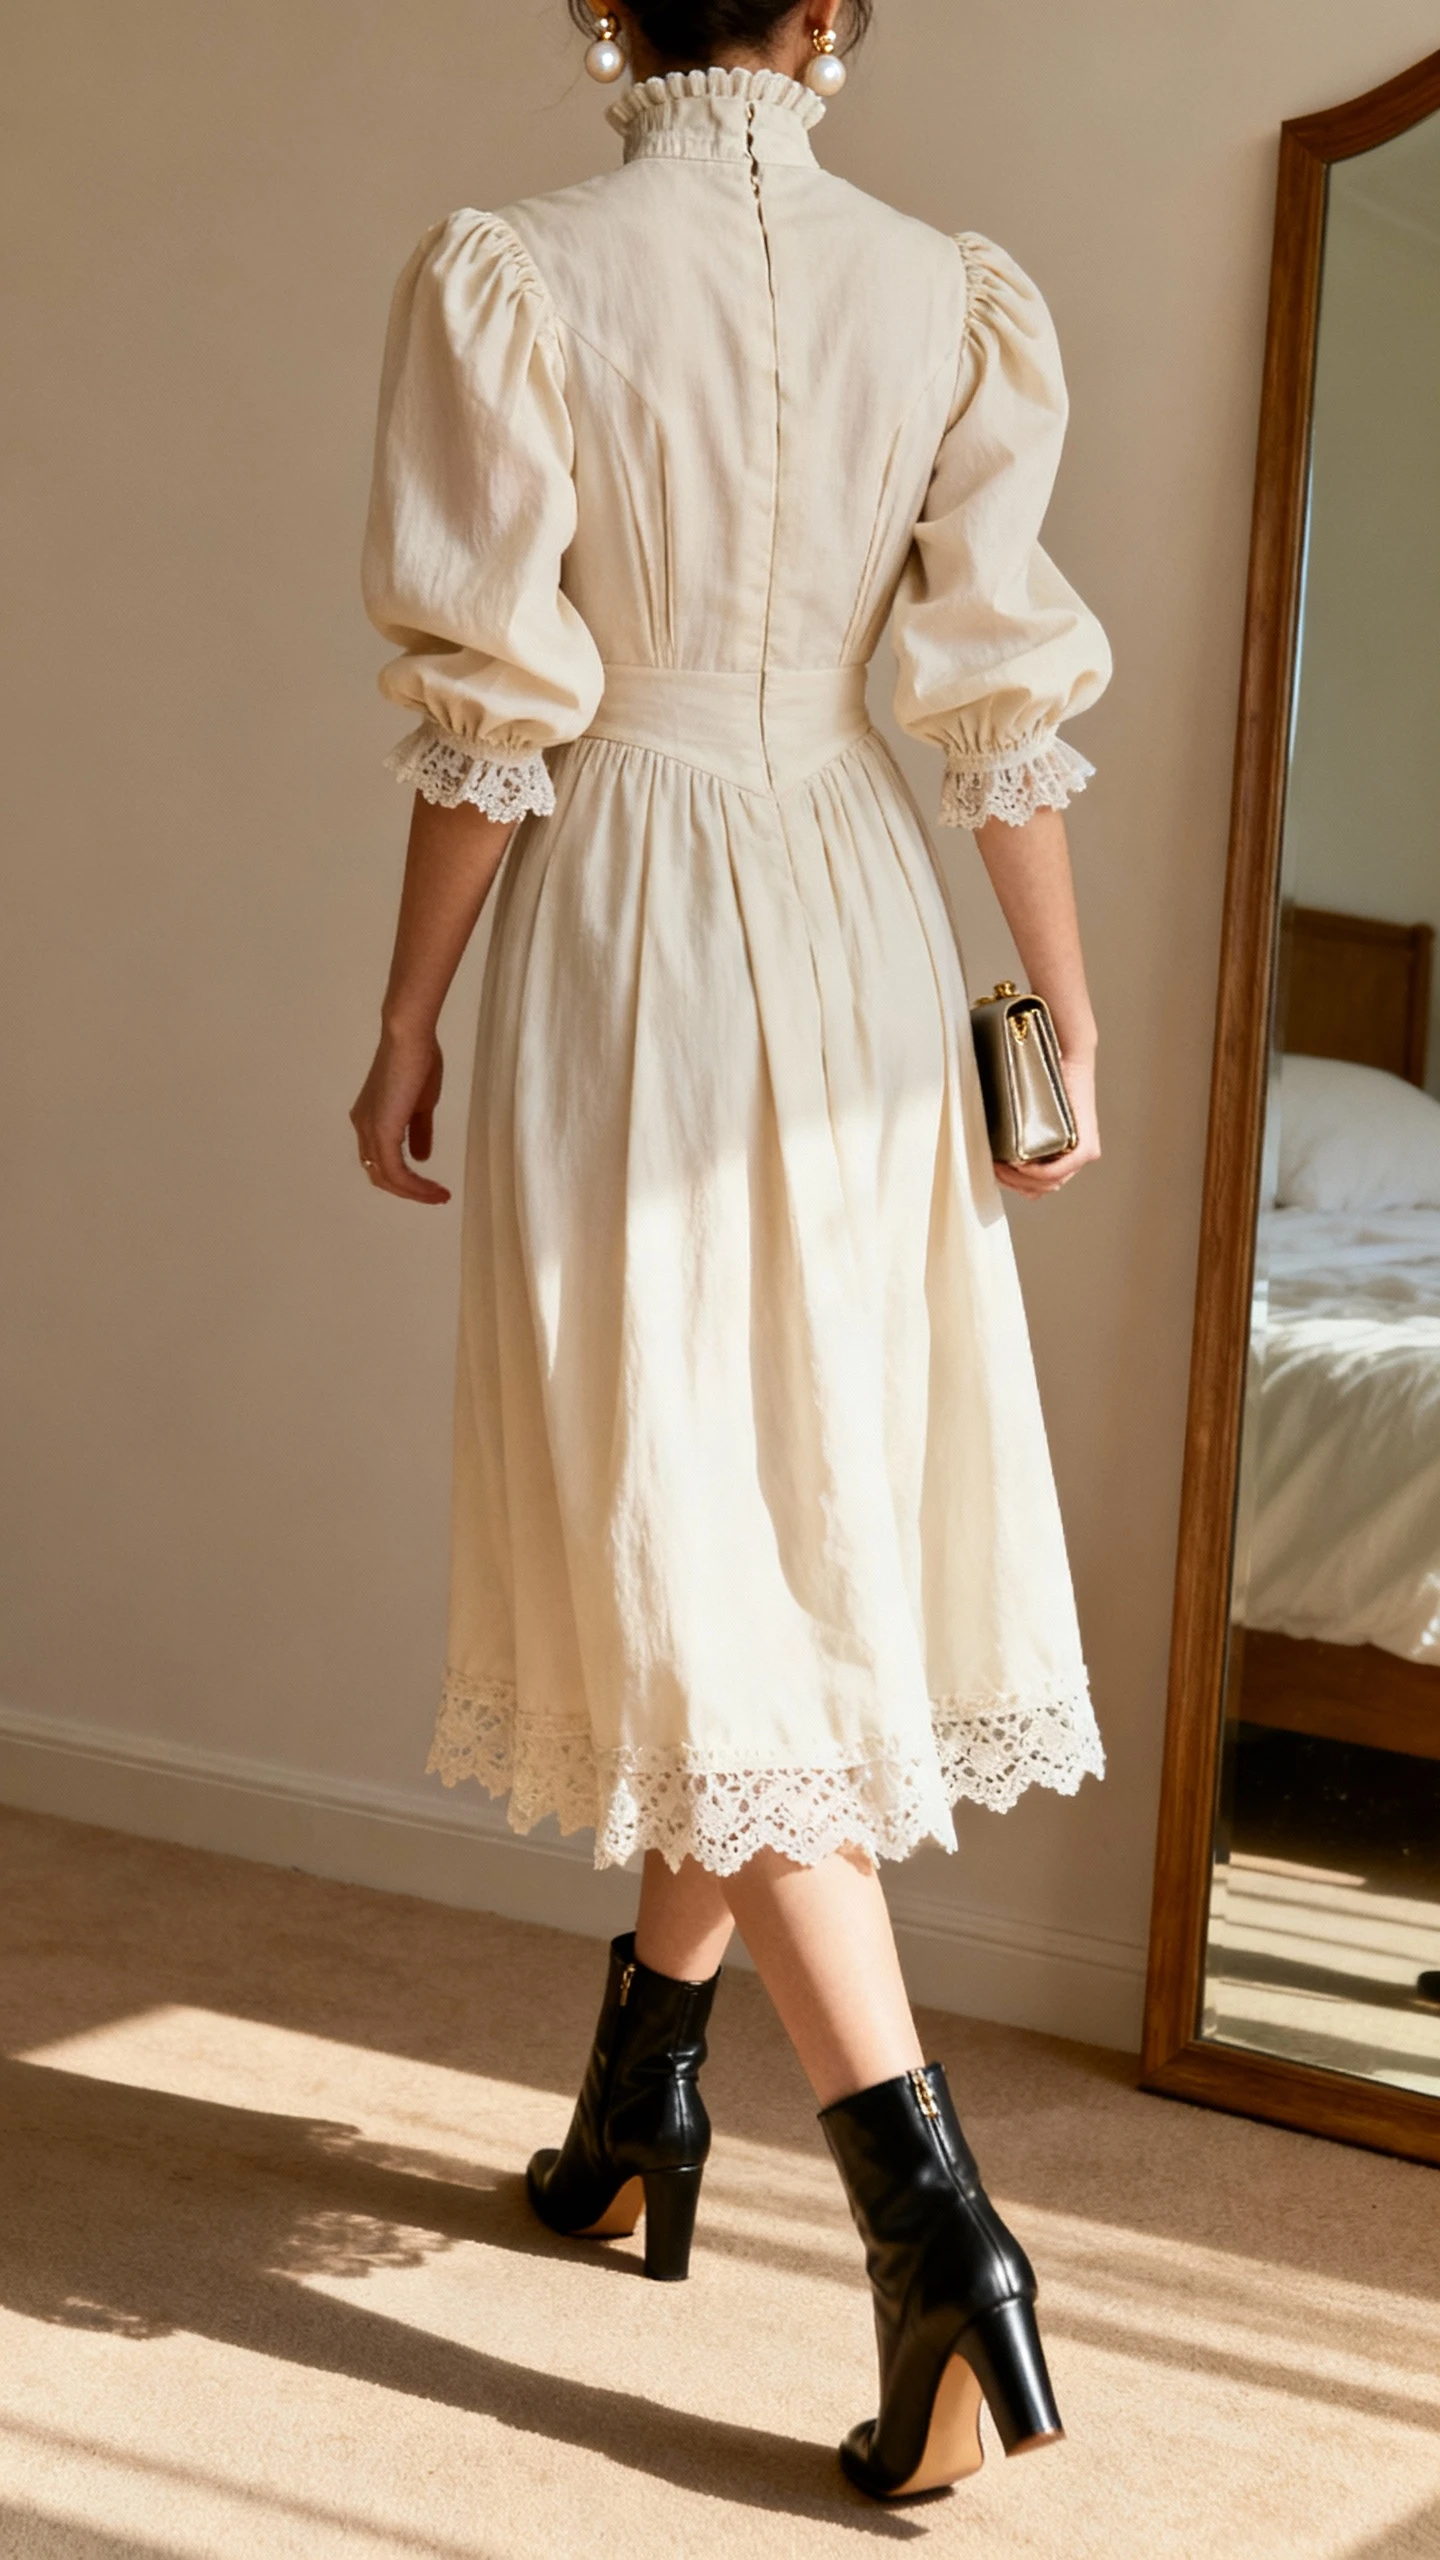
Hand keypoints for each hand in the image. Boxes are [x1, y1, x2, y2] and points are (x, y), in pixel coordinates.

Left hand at [349, 1023, 450, 1204]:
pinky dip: (415, 1185)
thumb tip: (422, 1158)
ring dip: (414, 1193)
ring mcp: (369, 1130)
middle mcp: (362, 1127)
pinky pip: (396, 1171)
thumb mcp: (421, 1104)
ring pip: (387, 1177)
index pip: (381, 1160)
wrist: (410, 1038)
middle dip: (408, 1191)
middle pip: (380, 1175)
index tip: (431, 1185)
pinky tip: (434, 1189)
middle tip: (436, 1196)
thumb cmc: (417, 1061)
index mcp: (369, 1119)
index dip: (404, 1177)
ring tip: (440, 1196)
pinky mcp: (382, 1131)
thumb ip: (419, 1131)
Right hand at [993, 1054, 1100, 1199]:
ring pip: (1046, 1185)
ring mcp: (1081, 1156)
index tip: (989, 1168)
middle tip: (991, 1166)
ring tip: (1001, 1163)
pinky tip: (1019, 1163)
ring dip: (1018, 1179)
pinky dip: (1035, 1173)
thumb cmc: (1040, 1078)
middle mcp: (1071, 1159)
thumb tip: (980, 1148)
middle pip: (1037, 1189)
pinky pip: (1057, 1173)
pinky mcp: (1086, 1148)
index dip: (1009, 1184)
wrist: (1067, 1054)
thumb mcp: (1020, 1112)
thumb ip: (1008, 1132)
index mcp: (1056, 1154)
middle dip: (1009, 1183)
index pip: (1033, 1187)